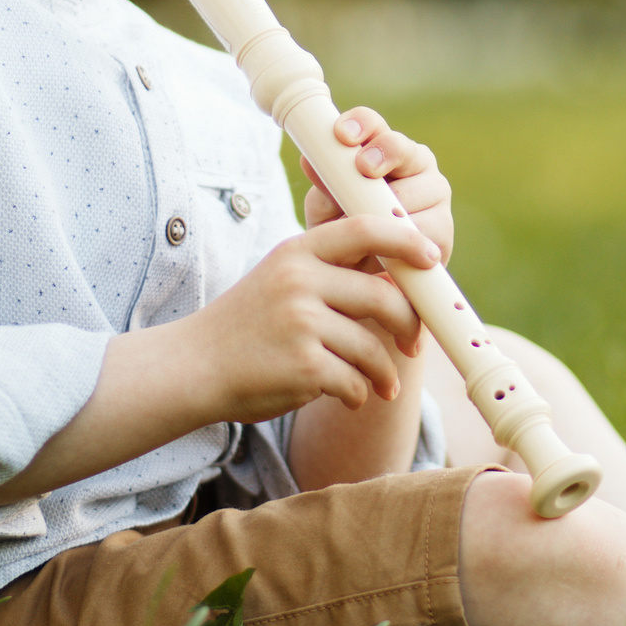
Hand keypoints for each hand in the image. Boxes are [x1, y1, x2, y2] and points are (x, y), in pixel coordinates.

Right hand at [184, 212, 440, 421]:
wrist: (194, 367)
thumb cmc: (247, 327)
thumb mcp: (282, 280)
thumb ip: (331, 274)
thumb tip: (401, 279)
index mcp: (297, 252)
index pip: (363, 228)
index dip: (406, 240)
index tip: (431, 259)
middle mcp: (299, 281)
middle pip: (382, 295)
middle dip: (407, 324)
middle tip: (413, 343)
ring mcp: (301, 323)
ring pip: (372, 348)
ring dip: (383, 372)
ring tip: (382, 384)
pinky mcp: (304, 365)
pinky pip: (355, 382)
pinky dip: (358, 395)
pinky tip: (349, 396)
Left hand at [302, 107, 454, 264]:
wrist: (362, 278)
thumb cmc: (341, 230)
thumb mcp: (326, 207)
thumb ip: (325, 185)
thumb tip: (310, 160)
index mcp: (382, 147)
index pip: (372, 124)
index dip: (360, 125)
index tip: (343, 135)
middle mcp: (415, 163)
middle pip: (402, 148)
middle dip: (382, 154)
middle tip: (363, 168)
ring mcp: (435, 193)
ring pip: (411, 193)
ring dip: (386, 209)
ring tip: (366, 229)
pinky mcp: (444, 228)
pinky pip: (423, 230)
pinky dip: (402, 241)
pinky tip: (388, 251)